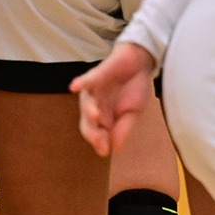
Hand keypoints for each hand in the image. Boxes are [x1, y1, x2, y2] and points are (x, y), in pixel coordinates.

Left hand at [69, 42, 155, 156]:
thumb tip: (115, 149)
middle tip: (100, 141)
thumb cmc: (134, 90)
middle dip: (92, 132)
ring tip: (95, 116)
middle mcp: (95, 106)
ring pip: (87, 103)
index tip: (104, 150)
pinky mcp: (96, 74)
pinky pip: (87, 80)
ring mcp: (93, 90)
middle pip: (87, 122)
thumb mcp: (134, 113)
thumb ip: (124, 129)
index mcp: (104, 118)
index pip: (96, 134)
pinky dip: (82, 83)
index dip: (99, 142)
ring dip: (89, 110)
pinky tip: (75, 87)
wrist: (140, 63)